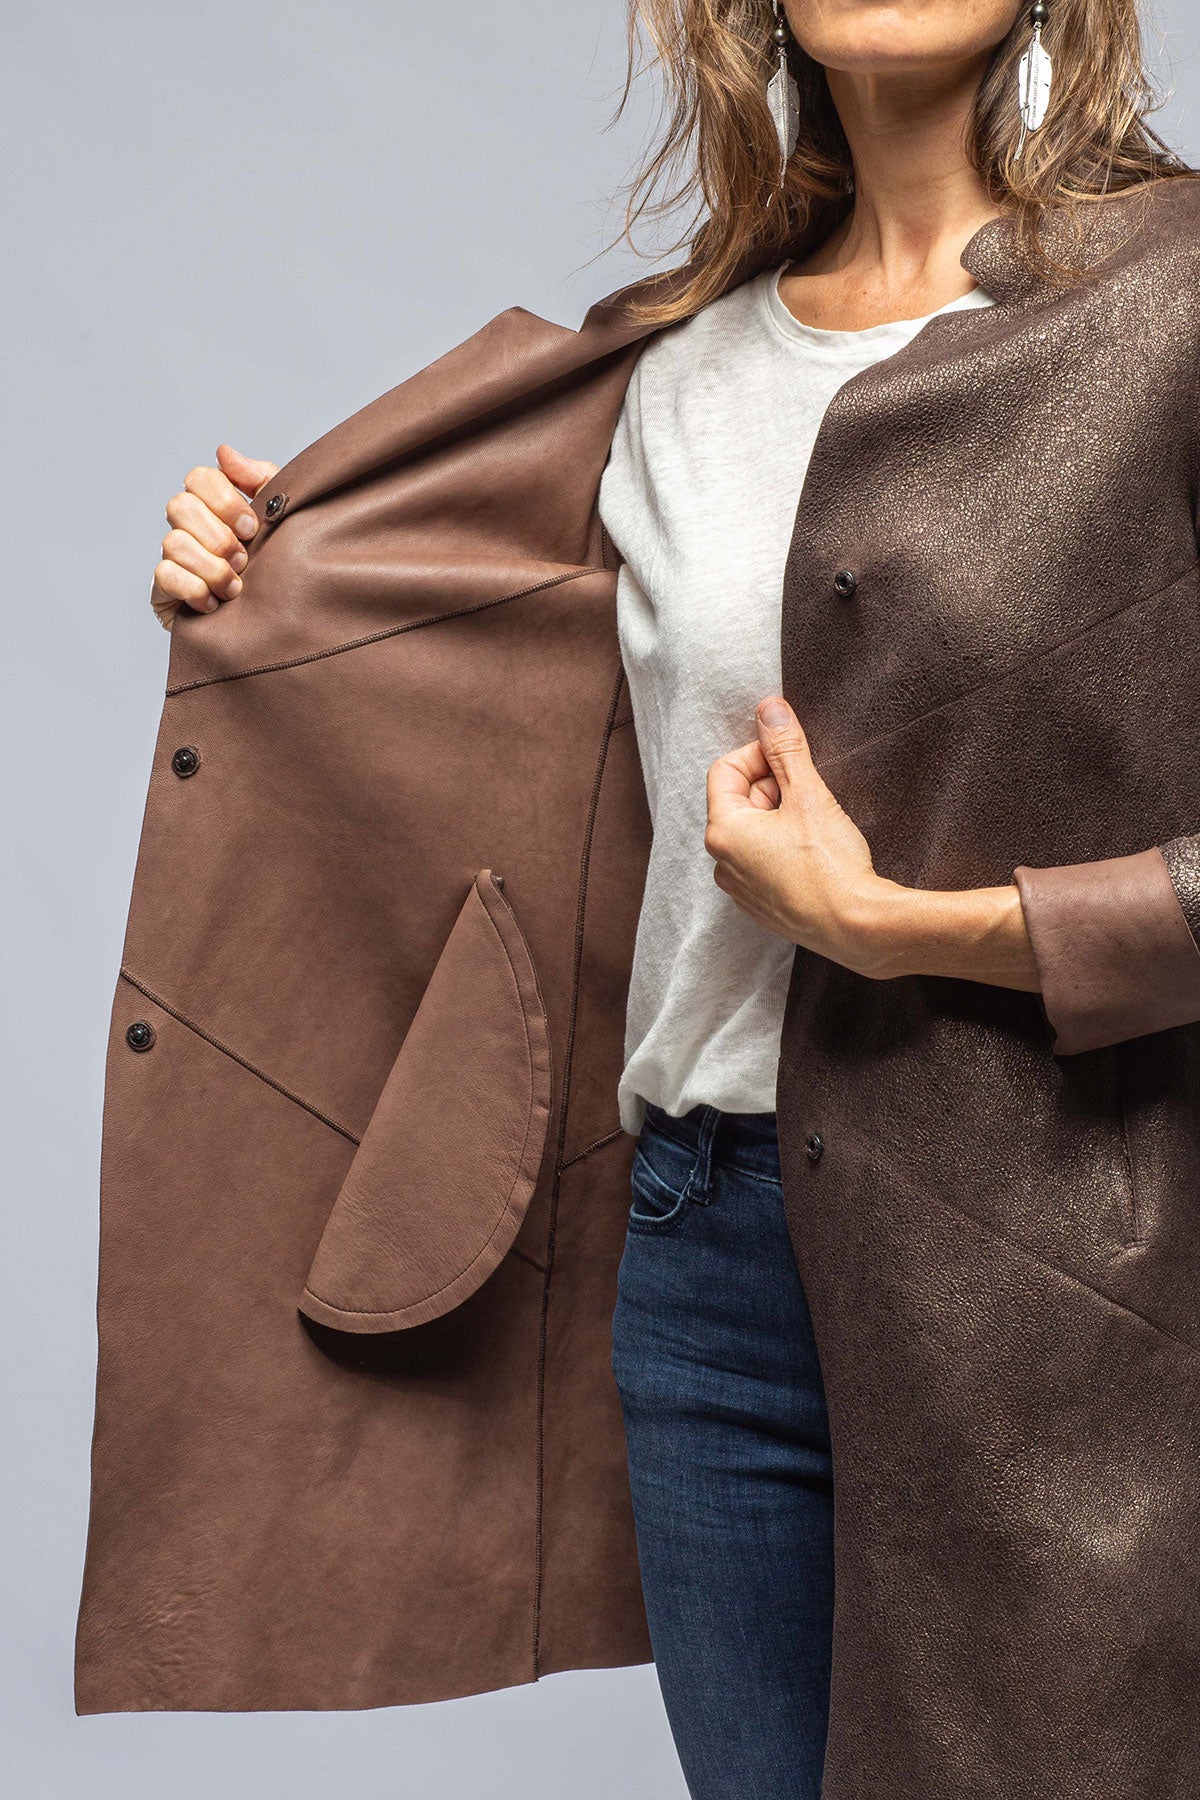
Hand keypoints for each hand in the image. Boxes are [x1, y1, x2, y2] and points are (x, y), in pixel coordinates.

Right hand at [150, 444, 278, 630]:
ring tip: (236, 588)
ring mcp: (173, 557)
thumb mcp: (279, 519)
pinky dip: (195, 590)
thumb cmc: (275, 566)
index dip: (224, 500)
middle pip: (180, 505)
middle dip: (218, 536)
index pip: (199, 478)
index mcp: (213, 505)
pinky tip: (215, 604)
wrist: (274, 625)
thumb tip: (223, 452)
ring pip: (174, 543)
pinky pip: (165, 576)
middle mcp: (188, 527)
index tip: (252, 527)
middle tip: (244, 559)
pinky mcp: (163, 590)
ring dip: (211, 567)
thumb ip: (260, 480)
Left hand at [705, 695, 1040, 990]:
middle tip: (810, 791)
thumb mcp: (808, 795)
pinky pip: (763, 861)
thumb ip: (786, 749)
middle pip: (738, 800)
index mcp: (723, 832)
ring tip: (816, 821)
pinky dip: (783, 846)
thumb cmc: (831, 864)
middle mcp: (722, 863)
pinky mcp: (763, 907)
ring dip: (779, 816)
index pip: (725, 770)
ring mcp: (741, 890)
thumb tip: (770, 708)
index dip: (759, 754)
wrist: (858, 928)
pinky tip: (815, 851)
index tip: (792, 757)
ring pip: (752, 832)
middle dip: (772, 786)